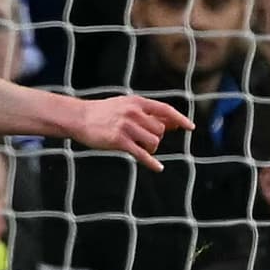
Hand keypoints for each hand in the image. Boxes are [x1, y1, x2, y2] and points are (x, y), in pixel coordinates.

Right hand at [63, 91, 191, 169]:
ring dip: (151, 149)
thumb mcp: (127, 106)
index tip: (190, 128)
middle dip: (157, 138)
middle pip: (160, 130)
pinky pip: (141, 153)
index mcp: (137, 102)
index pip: (165, 110)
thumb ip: (148, 114)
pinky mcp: (119, 140)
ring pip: (154, 142)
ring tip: (142, 148)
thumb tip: (172, 123)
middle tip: (145, 141)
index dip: (180, 119)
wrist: (79, 117)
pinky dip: (152, 162)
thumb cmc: (104, 113)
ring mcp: (126, 126)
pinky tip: (158, 168)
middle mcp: (134, 112)